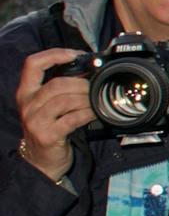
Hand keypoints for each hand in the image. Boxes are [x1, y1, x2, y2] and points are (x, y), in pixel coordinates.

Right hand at [14, 47, 93, 181]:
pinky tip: (95, 112)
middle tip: (94, 86)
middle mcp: (27, 105)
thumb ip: (60, 87)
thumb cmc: (50, 127)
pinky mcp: (47, 135)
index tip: (75, 54)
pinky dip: (88, 112)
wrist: (41, 160)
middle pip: (56, 84)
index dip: (54, 54)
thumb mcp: (48, 105)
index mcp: (26, 92)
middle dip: (81, 83)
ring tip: (95, 100)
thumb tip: (90, 68)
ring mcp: (35, 121)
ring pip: (64, 100)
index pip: (32, 64)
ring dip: (86, 98)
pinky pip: (72, 118)